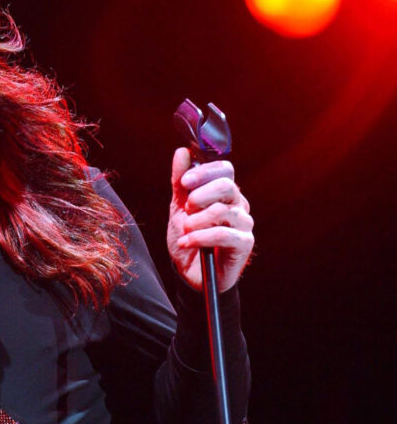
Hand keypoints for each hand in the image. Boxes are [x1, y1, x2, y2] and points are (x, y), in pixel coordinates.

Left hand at [167, 147, 254, 292]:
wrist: (189, 271)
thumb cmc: (188, 237)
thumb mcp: (178, 207)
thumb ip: (179, 181)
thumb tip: (182, 152)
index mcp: (224, 192)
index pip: (224, 169)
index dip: (204, 172)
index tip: (184, 182)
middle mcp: (238, 205)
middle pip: (226, 186)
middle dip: (199, 196)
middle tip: (186, 209)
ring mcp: (244, 223)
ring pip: (222, 210)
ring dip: (195, 221)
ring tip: (184, 230)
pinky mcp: (244, 243)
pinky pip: (223, 234)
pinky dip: (199, 238)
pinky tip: (186, 242)